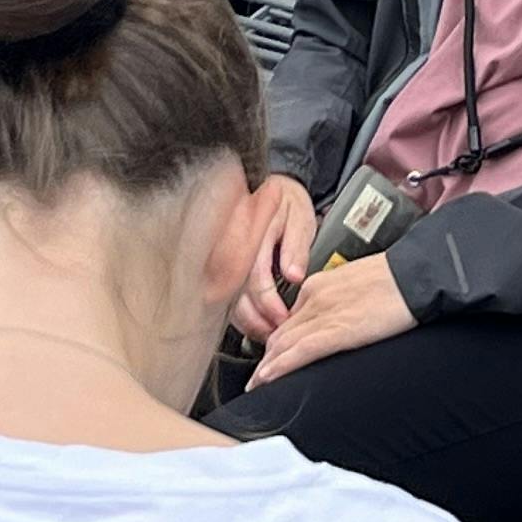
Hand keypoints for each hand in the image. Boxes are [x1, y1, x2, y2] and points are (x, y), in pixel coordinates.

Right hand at [235, 175, 318, 340]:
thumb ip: (296, 247)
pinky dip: (239, 312)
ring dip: (246, 321)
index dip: (268, 303)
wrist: (269, 186)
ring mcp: (223, 257)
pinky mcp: (222, 265)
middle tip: (275, 335)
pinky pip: (225, 294)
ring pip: (227, 299)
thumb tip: (294, 276)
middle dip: (254, 321)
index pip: (254, 278)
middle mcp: (231, 248)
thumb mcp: (300, 217)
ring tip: (266, 333)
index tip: (282, 318)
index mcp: (250, 234)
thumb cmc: (285, 201)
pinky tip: (254, 321)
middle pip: (235, 295)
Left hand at [248, 246, 414, 384]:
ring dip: (266, 368)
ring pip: (283, 345)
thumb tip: (335, 320)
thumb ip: (338, 301)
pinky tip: (268, 379)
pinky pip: (300, 352)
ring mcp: (324, 314)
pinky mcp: (337, 331)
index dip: (276, 342)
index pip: (288, 319)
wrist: (416, 274)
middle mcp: (314, 298)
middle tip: (257, 378)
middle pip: (279, 334)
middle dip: (265, 358)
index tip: (272, 356)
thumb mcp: (357, 284)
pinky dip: (280, 367)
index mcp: (319, 286)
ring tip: (256, 386)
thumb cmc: (396, 279)